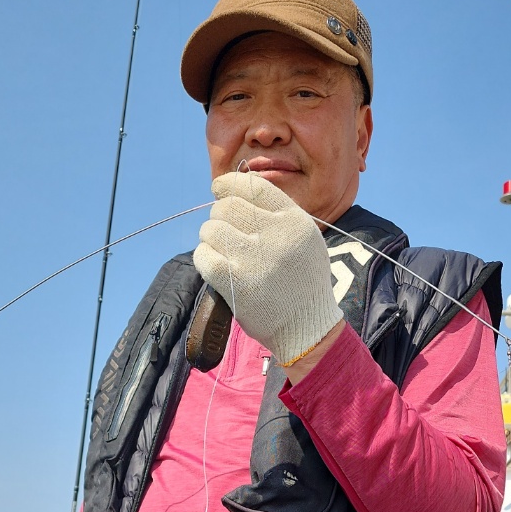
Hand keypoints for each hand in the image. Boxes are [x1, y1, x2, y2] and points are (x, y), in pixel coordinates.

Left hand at [193, 173, 342, 366]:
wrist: (306, 327)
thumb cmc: (303, 282)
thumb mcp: (305, 239)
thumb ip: (277, 214)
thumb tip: (235, 190)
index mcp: (294, 220)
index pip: (253, 186)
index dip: (229, 184)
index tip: (219, 188)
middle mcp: (275, 235)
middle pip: (228, 206)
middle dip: (219, 215)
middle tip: (224, 231)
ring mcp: (253, 258)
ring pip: (211, 229)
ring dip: (210, 238)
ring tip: (222, 251)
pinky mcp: (235, 282)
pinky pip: (203, 255)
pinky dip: (204, 257)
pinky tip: (216, 265)